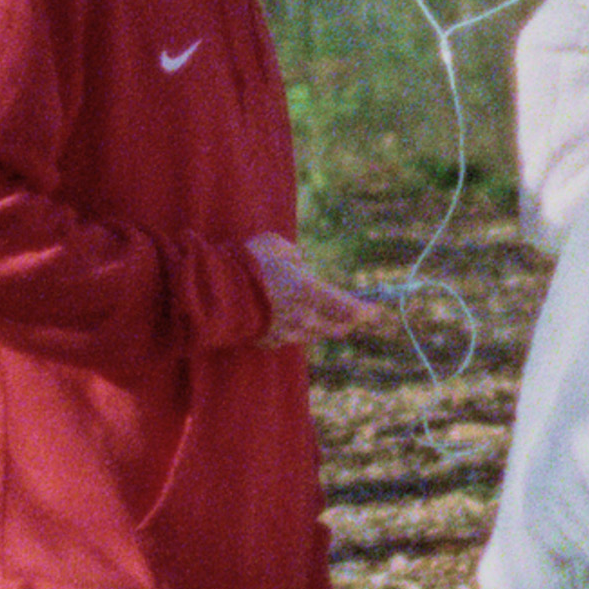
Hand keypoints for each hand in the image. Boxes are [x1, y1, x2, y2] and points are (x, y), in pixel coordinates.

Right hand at [248, 234, 383, 346]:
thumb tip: (299, 263)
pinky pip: (290, 337)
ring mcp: (285, 333)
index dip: (366, 311)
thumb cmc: (245, 263)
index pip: (348, 309)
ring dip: (321, 325)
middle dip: (348, 322)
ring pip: (314, 334)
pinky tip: (285, 317)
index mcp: (308, 291)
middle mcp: (302, 317)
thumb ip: (294, 256)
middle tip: (353, 314)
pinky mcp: (268, 341)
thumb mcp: (275, 246)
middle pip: (337, 328)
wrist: (212, 292)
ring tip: (315, 311)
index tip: (376, 311)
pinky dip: (294, 329)